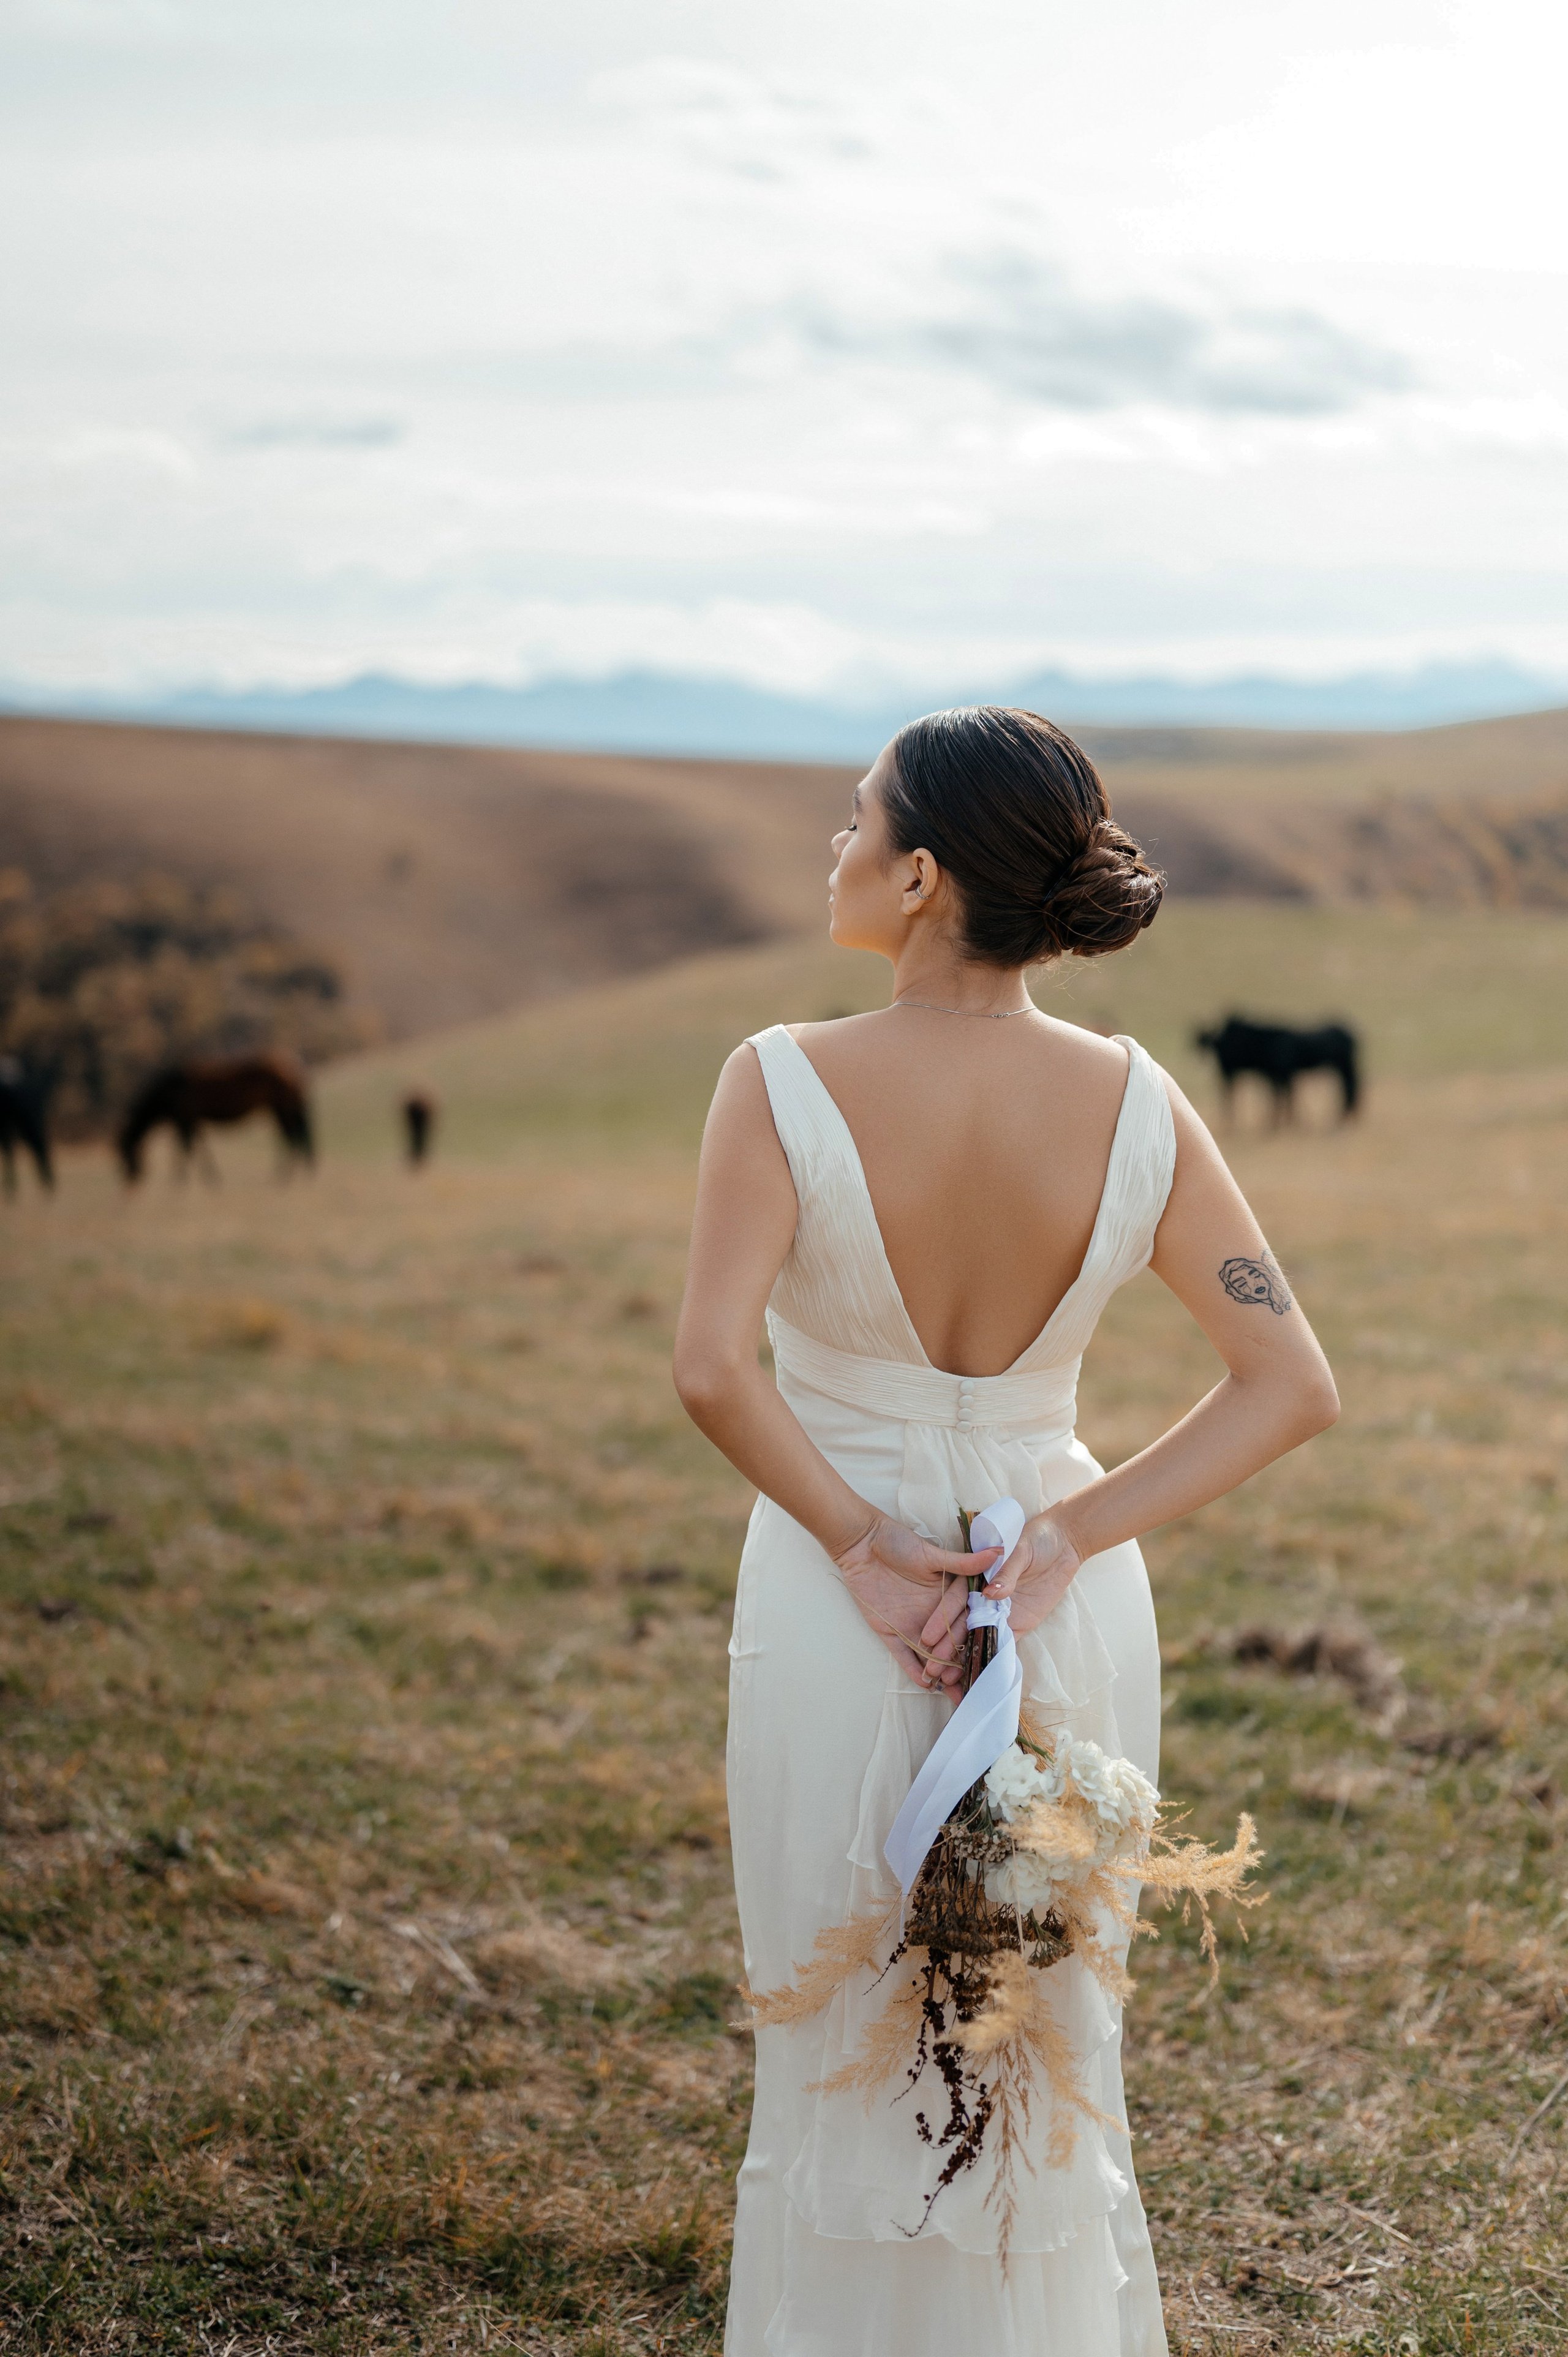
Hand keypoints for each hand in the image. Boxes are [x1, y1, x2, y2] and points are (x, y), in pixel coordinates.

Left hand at [833, 1515, 997, 1696]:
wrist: (860, 1543)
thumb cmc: (897, 1542)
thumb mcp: (931, 1553)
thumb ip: (962, 1562)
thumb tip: (1000, 1552)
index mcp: (949, 1592)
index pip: (963, 1618)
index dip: (967, 1636)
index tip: (975, 1654)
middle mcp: (934, 1611)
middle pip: (948, 1639)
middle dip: (954, 1659)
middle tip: (959, 1680)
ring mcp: (913, 1622)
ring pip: (929, 1652)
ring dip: (938, 1670)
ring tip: (949, 1691)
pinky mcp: (891, 1631)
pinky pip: (904, 1654)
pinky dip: (913, 1668)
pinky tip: (924, 1684)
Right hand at [917, 1513, 1082, 1683]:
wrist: (1064, 1543)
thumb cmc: (1037, 1539)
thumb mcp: (1020, 1550)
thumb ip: (1006, 1572)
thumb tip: (991, 1593)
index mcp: (976, 1577)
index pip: (954, 1601)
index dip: (940, 1619)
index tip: (926, 1638)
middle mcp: (984, 1598)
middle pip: (961, 1624)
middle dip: (946, 1647)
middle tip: (931, 1670)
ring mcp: (1001, 1612)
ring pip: (978, 1638)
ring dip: (963, 1658)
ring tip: (947, 1682)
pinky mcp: (1019, 1623)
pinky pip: (1003, 1644)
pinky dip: (991, 1659)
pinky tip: (977, 1676)